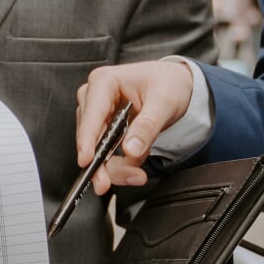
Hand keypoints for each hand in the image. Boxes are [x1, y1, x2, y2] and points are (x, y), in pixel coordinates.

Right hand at [75, 60, 196, 195]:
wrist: (177, 85)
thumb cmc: (168, 83)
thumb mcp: (164, 102)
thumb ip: (148, 126)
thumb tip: (130, 149)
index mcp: (104, 81)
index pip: (92, 113)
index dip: (87, 139)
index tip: (86, 160)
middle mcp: (95, 97)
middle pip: (90, 136)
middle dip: (102, 162)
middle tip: (112, 182)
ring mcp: (97, 115)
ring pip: (96, 150)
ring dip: (115, 167)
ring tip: (137, 175)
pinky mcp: (104, 130)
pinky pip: (106, 154)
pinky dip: (120, 166)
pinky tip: (134, 169)